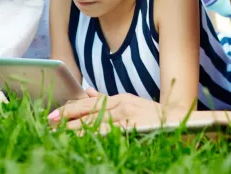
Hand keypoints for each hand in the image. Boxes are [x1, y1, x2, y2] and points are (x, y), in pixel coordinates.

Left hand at [48, 88, 178, 133]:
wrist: (181, 123)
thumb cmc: (156, 118)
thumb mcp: (132, 104)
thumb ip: (108, 99)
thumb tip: (88, 92)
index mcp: (120, 99)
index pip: (89, 103)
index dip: (69, 109)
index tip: (53, 115)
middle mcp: (121, 105)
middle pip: (88, 112)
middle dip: (66, 118)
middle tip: (49, 123)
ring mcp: (127, 117)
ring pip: (94, 122)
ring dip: (74, 128)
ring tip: (58, 133)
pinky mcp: (133, 127)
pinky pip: (107, 132)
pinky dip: (91, 135)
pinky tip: (79, 138)